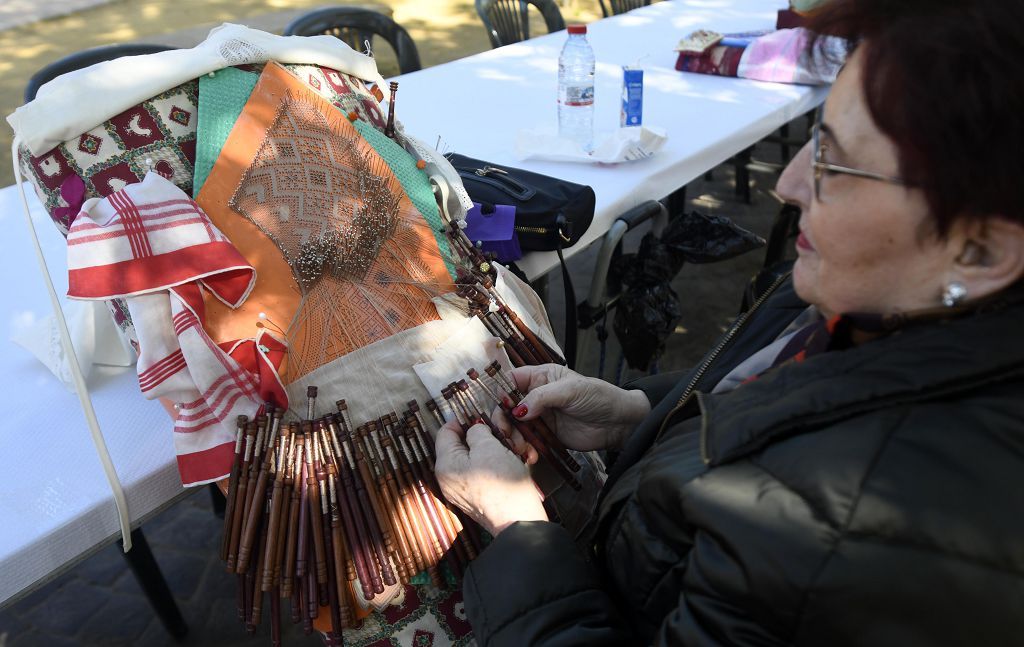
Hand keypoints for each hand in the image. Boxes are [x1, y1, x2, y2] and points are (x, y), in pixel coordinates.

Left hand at [434, 421, 547, 535]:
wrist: (519, 522)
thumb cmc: (502, 484)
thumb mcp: (489, 447)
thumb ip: (477, 431)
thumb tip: (473, 428)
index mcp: (445, 464)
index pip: (446, 431)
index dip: (463, 419)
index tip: (483, 415)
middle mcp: (449, 477)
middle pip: (464, 444)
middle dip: (487, 436)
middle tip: (507, 434)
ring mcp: (463, 488)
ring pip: (478, 456)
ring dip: (498, 448)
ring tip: (518, 450)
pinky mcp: (478, 495)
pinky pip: (486, 471)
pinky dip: (500, 463)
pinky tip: (517, 462)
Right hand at [496, 364, 650, 457]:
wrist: (617, 424)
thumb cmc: (598, 398)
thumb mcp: (570, 390)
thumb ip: (542, 397)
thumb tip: (517, 410)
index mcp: (540, 377)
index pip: (510, 380)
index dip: (502, 392)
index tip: (504, 407)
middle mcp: (536, 396)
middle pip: (507, 406)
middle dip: (503, 421)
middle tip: (507, 434)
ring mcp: (540, 417)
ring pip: (514, 427)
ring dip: (513, 438)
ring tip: (520, 449)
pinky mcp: (545, 436)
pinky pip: (527, 442)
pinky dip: (524, 449)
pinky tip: (530, 455)